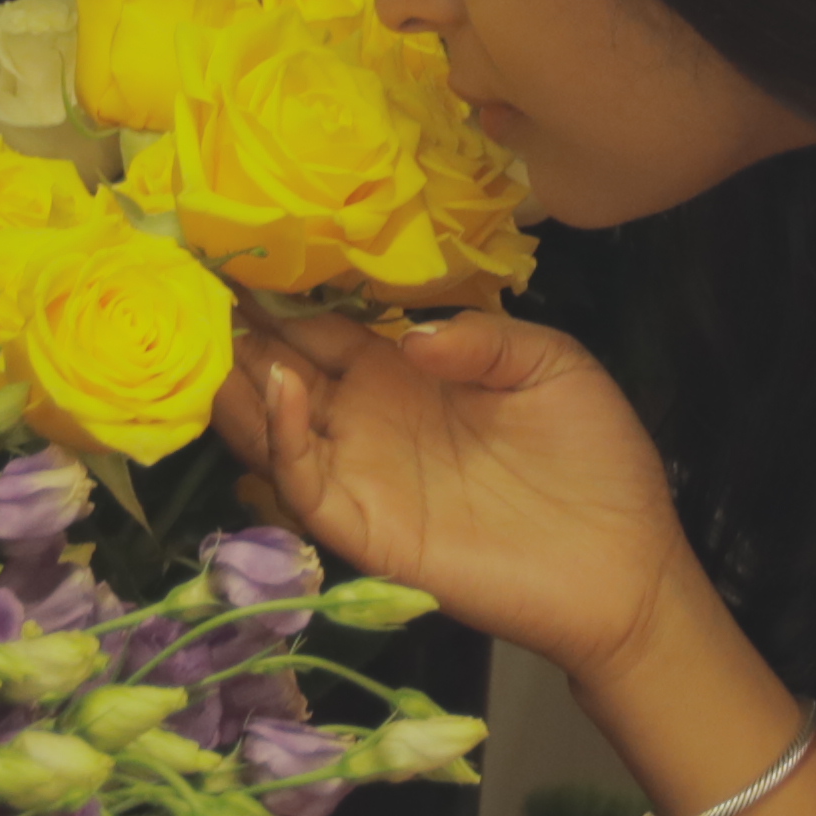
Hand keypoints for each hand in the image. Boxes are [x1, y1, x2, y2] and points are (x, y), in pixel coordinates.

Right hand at [212, 303, 693, 685]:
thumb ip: (481, 336)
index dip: (282, 294)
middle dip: (236, 330)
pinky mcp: (366, 529)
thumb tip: (407, 335)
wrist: (627, 566)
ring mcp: (362, 474)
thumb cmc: (596, 460)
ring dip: (236, 380)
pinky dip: (281, 436)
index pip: (322, 328)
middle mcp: (369, 420)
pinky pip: (305, 482)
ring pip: (273, 425)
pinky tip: (282, 387)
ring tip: (206, 326)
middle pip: (280, 370)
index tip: (235, 249)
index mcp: (406, 373)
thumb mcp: (550, 364)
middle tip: (188, 279)